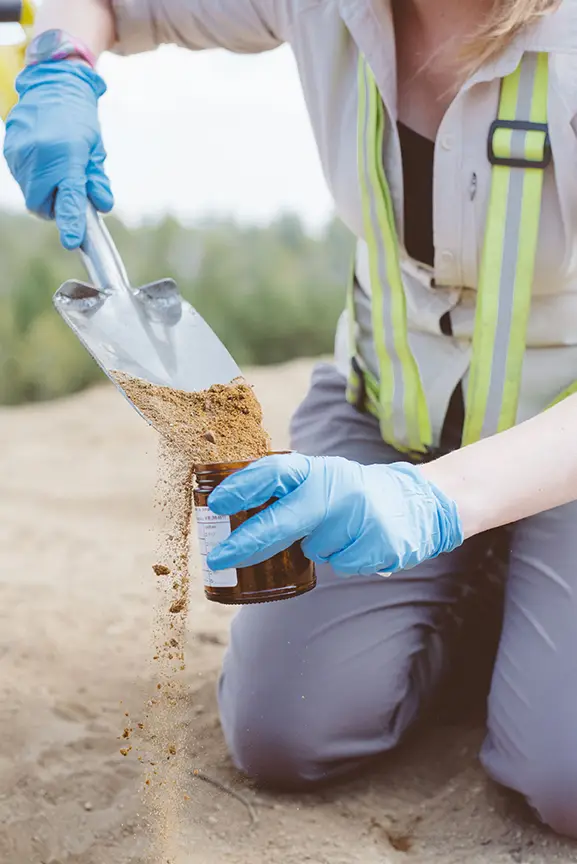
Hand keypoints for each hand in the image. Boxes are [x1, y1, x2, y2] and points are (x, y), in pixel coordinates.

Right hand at [4, 60, 112, 249]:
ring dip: (44, 193)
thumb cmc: (79, 120)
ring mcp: (21, 154)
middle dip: (54, 209)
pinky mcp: (10, 152)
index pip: (68, 199)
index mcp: (67, 156)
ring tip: (56, 171)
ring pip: (30, 194)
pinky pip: (22, 179)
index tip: (72, 241)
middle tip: (66, 195)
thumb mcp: (96, 151)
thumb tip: (102, 205)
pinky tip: (44, 162)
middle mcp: (41, 156)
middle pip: (42, 205)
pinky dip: (34, 180)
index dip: (70, 223)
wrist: (52, 86)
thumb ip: (97, 181)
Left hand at [206, 453, 463, 576]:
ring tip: (340, 529)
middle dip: (246, 543)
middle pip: (282, 522)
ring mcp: (359, 516)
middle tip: (218, 558)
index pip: (273, 472)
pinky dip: (343, 558)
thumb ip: (285, 490)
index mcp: (317, 468)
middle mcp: (336, 488)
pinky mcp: (378, 543)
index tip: (216, 504)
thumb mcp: (320, 478)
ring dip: (317, 547)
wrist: (417, 502)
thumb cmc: (350, 493)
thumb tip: (229, 514)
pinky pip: (340, 564)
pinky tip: (359, 542)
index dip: (242, 487)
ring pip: (313, 549)